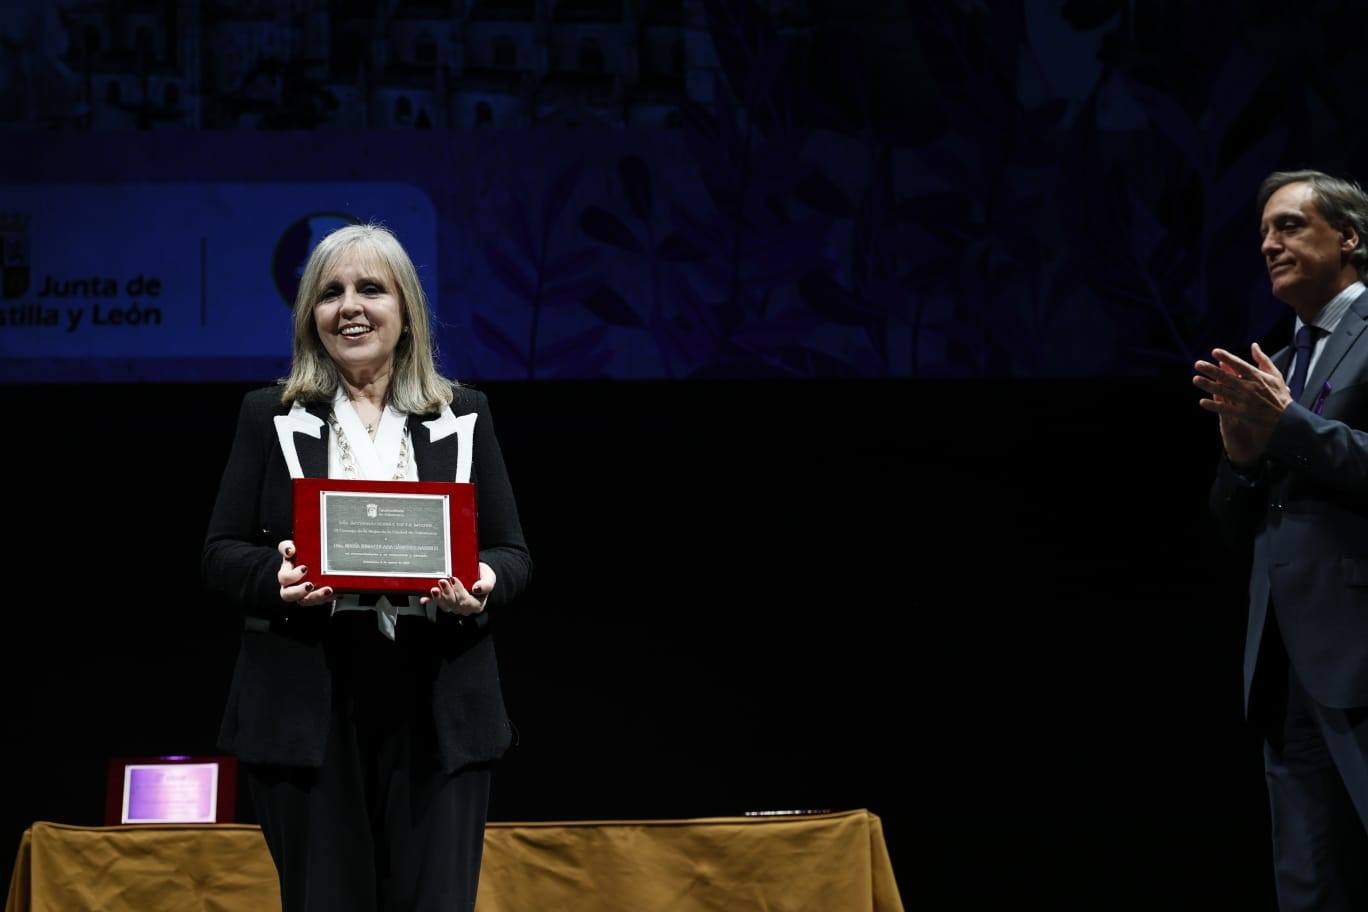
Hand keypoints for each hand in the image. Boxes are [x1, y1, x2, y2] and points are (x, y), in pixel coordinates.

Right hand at [277, 540, 333, 605]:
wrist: (310, 562)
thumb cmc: (298, 556)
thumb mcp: (291, 548)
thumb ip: (287, 546)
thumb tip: (290, 550)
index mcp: (286, 576)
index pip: (284, 578)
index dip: (292, 575)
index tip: (304, 568)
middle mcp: (292, 588)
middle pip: (289, 595)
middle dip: (300, 591)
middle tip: (310, 585)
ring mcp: (305, 595)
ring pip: (307, 601)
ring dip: (317, 596)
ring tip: (328, 590)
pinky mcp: (317, 598)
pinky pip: (322, 601)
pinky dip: (330, 597)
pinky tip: (338, 591)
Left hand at [420, 561, 495, 615]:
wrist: (478, 575)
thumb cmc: (483, 578)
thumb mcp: (490, 578)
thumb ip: (486, 584)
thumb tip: (477, 588)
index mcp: (475, 604)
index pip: (466, 601)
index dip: (459, 592)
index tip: (454, 579)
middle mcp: (463, 607)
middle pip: (453, 605)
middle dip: (447, 593)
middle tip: (443, 581)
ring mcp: (453, 604)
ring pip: (444, 605)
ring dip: (438, 598)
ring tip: (434, 589)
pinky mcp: (445, 600)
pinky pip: (436, 602)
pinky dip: (429, 600)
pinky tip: (424, 598)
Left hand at [1193, 343, 1291, 464]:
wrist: (1286, 418)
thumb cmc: (1280, 395)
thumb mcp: (1275, 374)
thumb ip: (1263, 359)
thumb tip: (1253, 345)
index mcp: (1257, 377)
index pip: (1239, 364)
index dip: (1226, 358)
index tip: (1214, 352)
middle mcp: (1249, 387)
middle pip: (1226, 377)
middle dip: (1210, 370)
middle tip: (1197, 364)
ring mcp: (1245, 401)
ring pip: (1222, 391)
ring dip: (1208, 385)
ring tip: (1195, 379)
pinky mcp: (1242, 413)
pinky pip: (1225, 409)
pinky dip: (1213, 405)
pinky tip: (1202, 402)